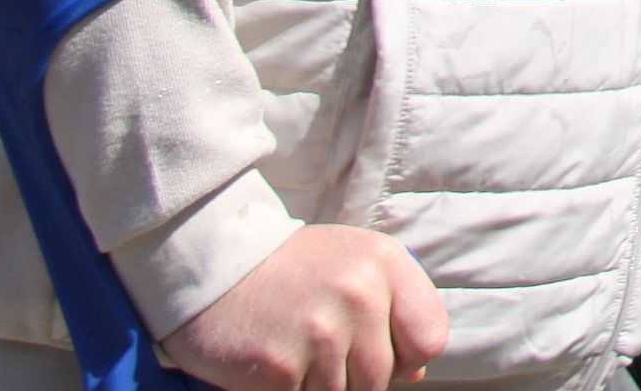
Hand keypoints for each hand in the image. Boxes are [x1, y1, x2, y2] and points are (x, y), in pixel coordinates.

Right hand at [162, 225, 447, 390]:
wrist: (210, 263)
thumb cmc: (289, 269)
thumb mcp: (353, 266)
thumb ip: (393, 308)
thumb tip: (418, 370)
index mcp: (385, 263)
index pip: (430, 336)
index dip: (406, 355)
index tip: (379, 350)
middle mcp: (360, 294)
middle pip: (383, 376)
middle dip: (354, 376)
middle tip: (319, 350)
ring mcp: (321, 331)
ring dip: (318, 385)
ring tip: (295, 351)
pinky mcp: (281, 367)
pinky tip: (273, 364)